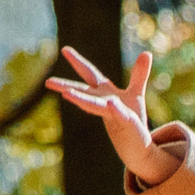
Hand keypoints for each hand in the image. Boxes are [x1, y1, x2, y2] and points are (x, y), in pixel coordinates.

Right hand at [45, 47, 176, 186]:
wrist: (137, 145)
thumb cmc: (133, 118)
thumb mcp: (136, 93)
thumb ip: (139, 74)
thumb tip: (146, 53)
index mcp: (104, 92)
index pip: (89, 74)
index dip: (78, 62)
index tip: (64, 49)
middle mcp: (104, 102)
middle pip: (84, 92)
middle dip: (66, 86)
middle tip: (48, 81)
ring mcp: (113, 113)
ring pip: (95, 105)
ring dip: (81, 99)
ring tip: (66, 94)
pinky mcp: (126, 122)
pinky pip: (119, 114)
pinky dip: (115, 109)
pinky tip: (111, 103)